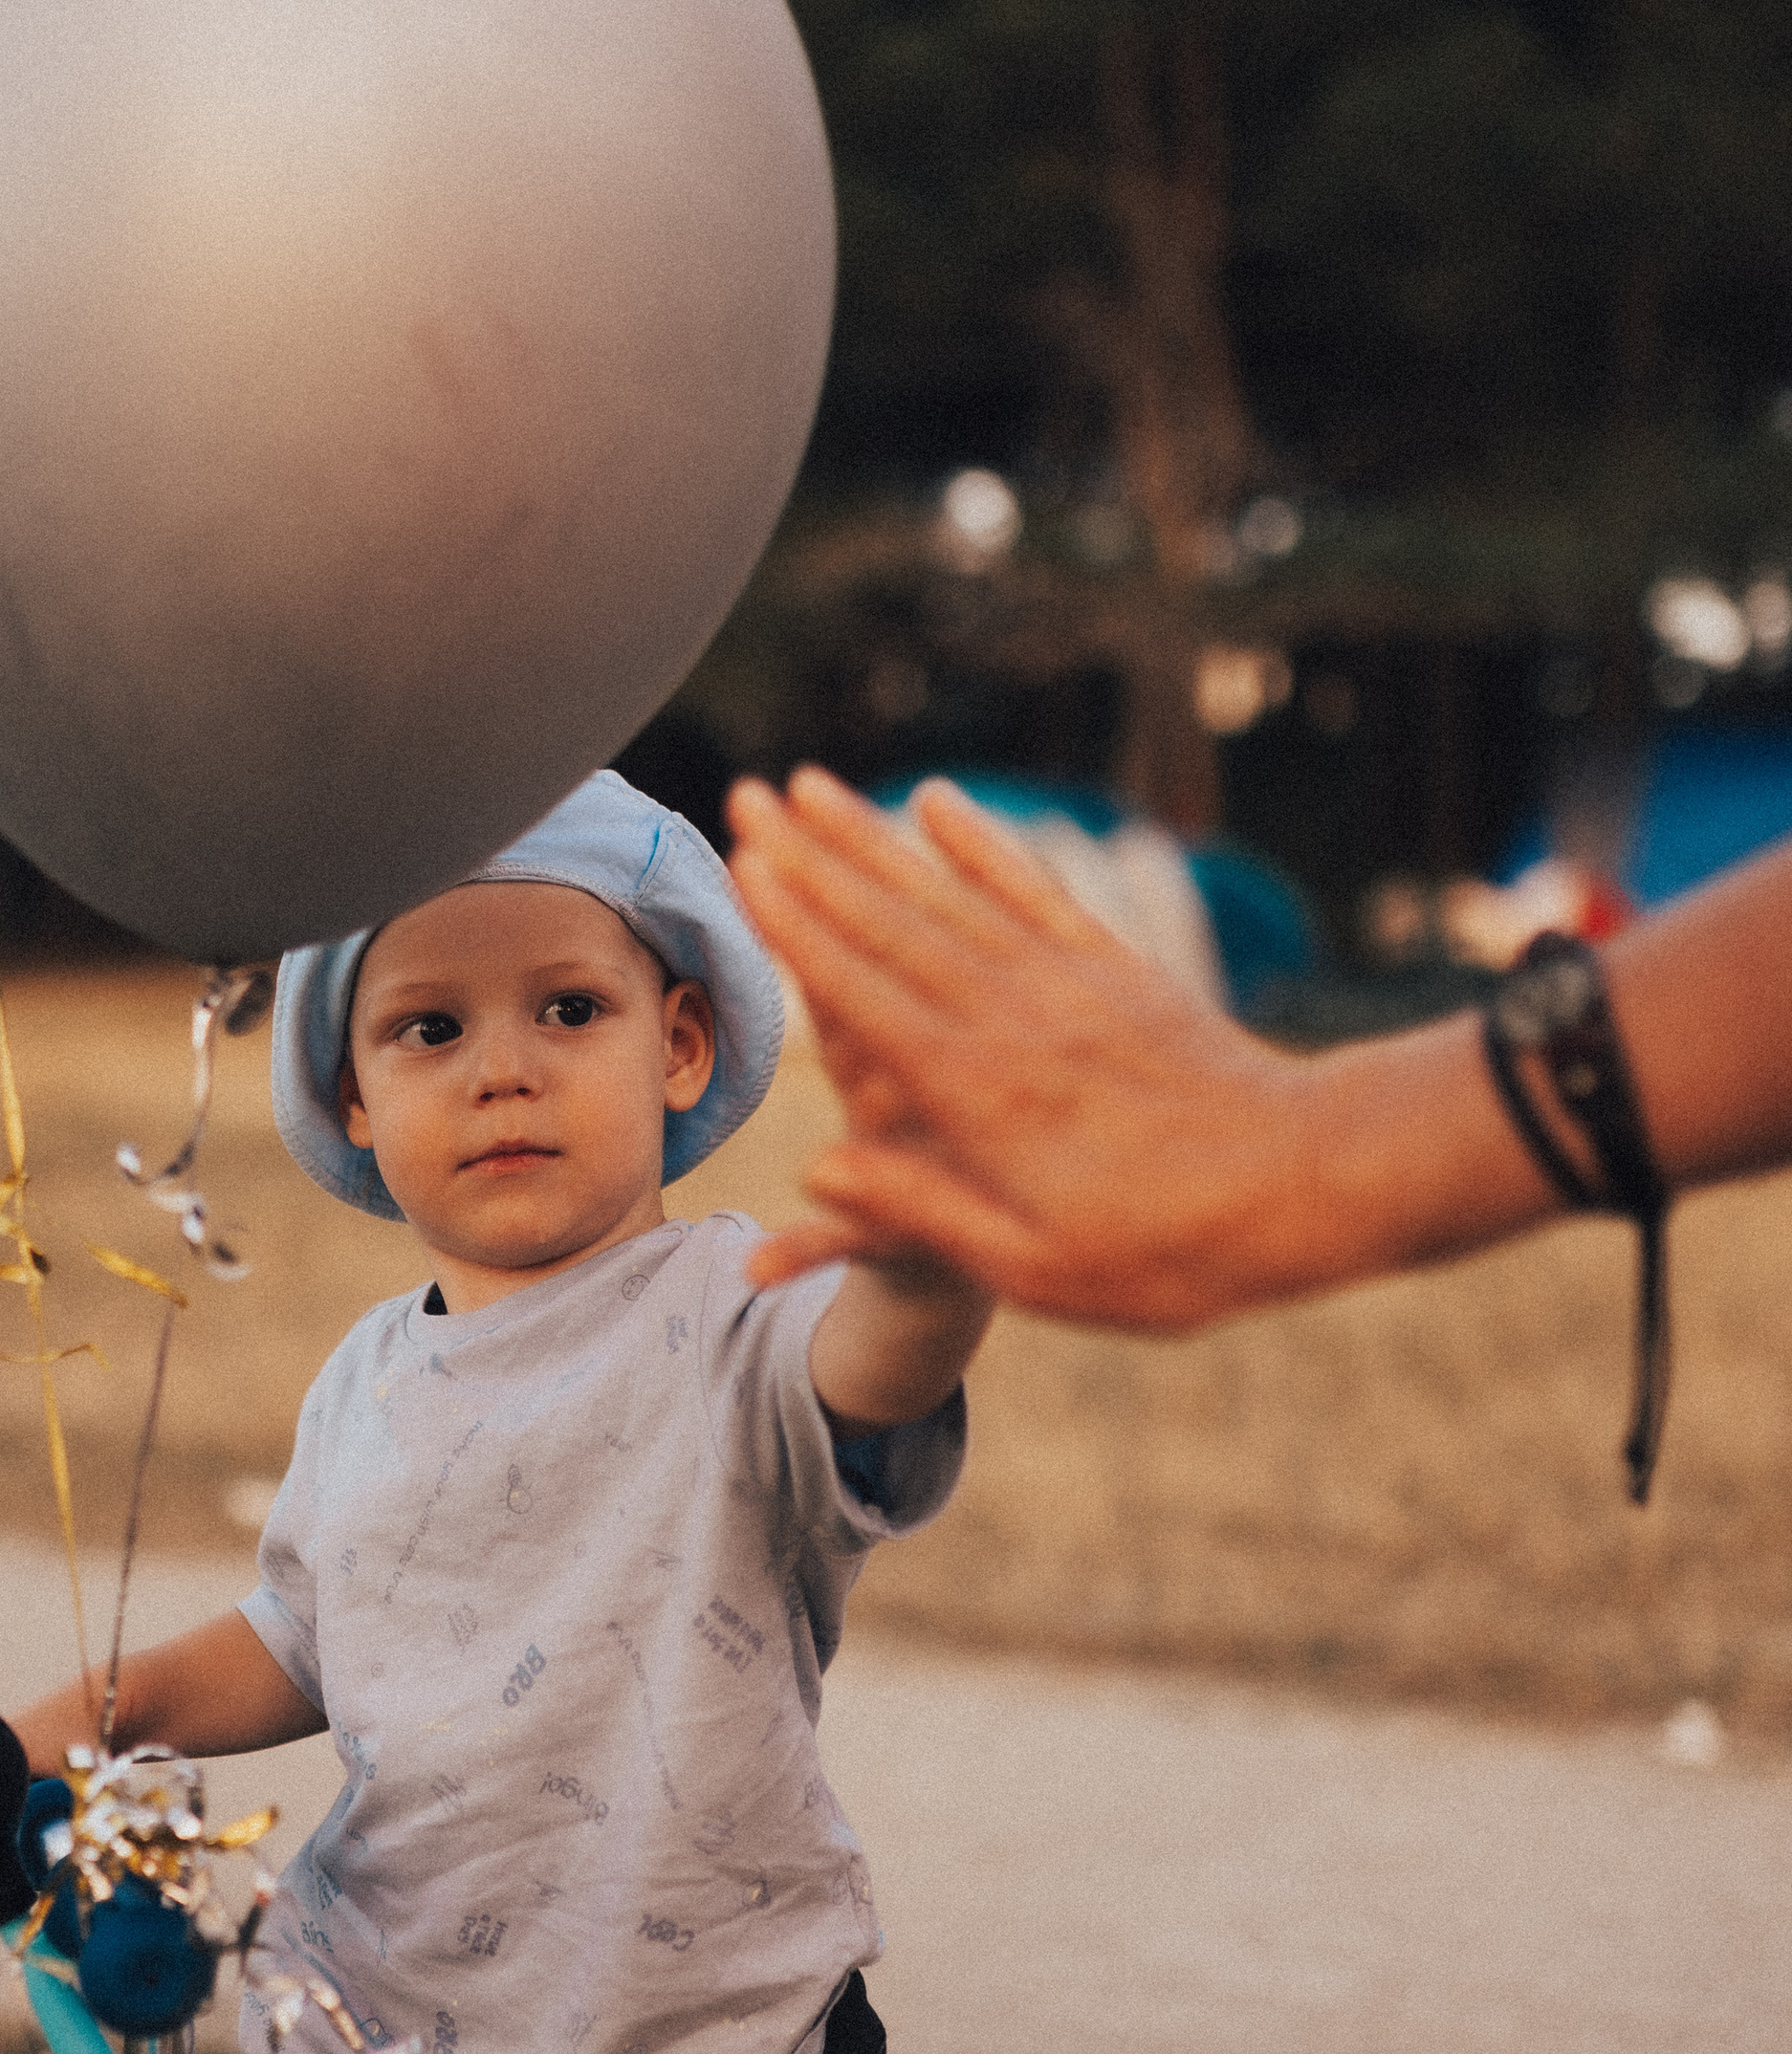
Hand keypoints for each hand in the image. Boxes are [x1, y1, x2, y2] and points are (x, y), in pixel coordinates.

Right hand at [727, 768, 1331, 1331]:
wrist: (1313, 1184)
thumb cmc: (1170, 1252)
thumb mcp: (1036, 1267)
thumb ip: (922, 1212)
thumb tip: (818, 1169)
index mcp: (977, 1093)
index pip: (860, 995)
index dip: (794, 928)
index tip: (741, 866)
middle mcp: (1012, 1018)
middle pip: (891, 924)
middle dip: (812, 859)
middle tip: (748, 796)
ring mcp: (1067, 984)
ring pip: (949, 894)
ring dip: (875, 837)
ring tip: (815, 785)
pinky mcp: (1117, 970)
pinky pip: (1034, 891)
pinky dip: (982, 845)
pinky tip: (940, 803)